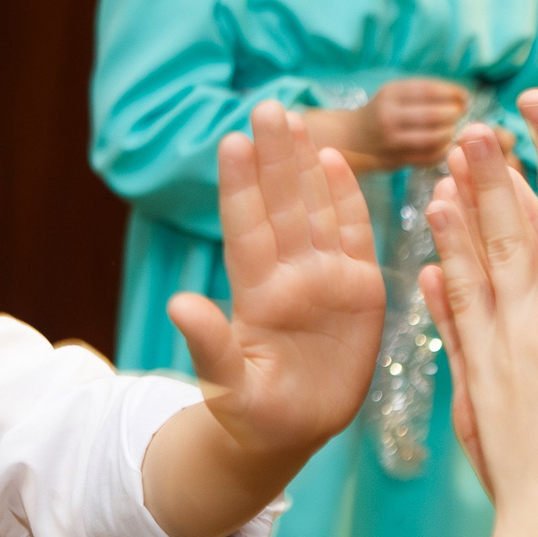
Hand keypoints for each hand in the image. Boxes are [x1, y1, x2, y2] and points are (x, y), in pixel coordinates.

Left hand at [175, 101, 383, 459]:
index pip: (246, 230)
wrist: (293, 431)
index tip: (230, 142)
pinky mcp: (359, 289)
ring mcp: (323, 278)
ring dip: (305, 166)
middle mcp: (288, 277)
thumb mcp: (229, 388)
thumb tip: (178, 305)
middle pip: (280, 206)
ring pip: (313, 210)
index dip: (240, 187)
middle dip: (274, 157)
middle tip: (267, 106)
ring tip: (296, 119)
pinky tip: (334, 159)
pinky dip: (346, 198)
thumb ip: (209, 347)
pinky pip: (353, 235)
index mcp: (255, 296)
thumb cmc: (253, 414)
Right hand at [315, 78, 469, 172]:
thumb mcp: (395, 92)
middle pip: (434, 115)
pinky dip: (442, 151)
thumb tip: (463, 98)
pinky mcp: (394, 160)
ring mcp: (391, 141)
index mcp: (390, 93)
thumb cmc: (383, 111)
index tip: (465, 97)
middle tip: (460, 115)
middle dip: (454, 114)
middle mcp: (388, 116)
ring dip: (450, 133)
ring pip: (433, 138)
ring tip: (453, 129)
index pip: (429, 90)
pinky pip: (427, 157)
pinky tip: (445, 145)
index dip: (453, 93)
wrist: (352, 137)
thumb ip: (425, 93)